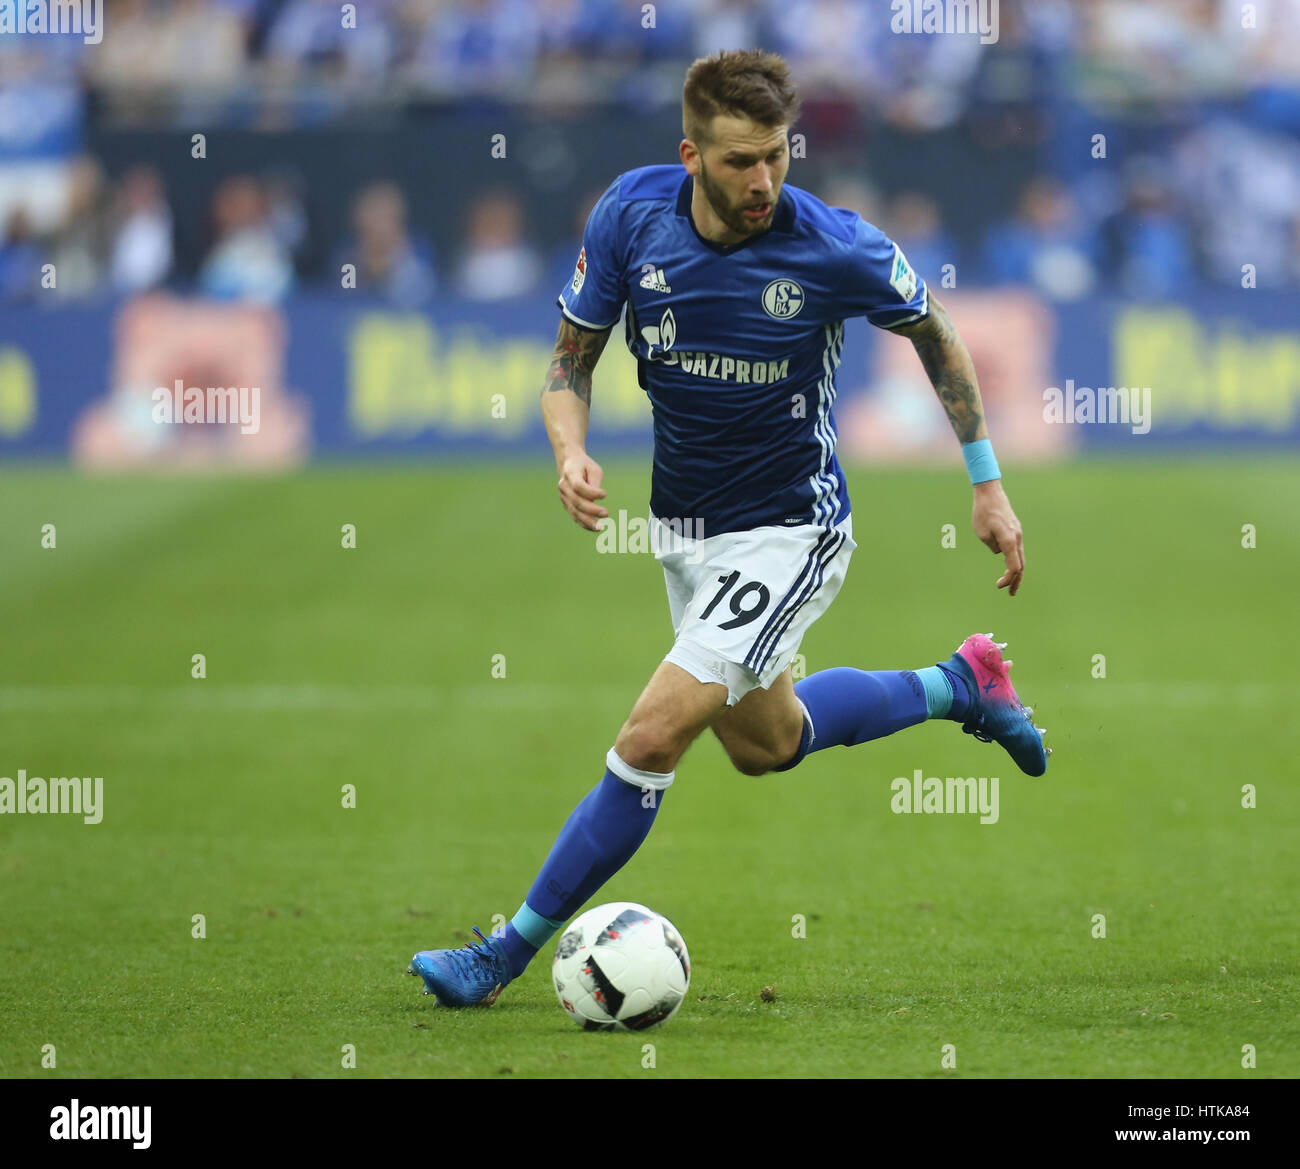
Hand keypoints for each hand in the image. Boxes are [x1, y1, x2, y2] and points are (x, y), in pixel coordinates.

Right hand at [556, 451, 608, 531]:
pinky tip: (595, 529)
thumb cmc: (585, 466)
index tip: (604, 494)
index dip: (591, 492)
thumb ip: (595, 482)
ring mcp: (563, 497)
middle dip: (592, 510)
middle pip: (577, 501)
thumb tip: (597, 498)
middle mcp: (564, 486)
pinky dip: (585, 524)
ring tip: (601, 527)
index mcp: (570, 474)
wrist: (569, 464)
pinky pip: (575, 516)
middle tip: (606, 514)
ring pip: (575, 512)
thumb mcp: (593, 469)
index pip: (578, 486)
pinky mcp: (567, 505)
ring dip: (588, 521)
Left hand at [971, 479, 1023, 595]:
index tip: (998, 585)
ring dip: (1016, 571)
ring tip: (1012, 584)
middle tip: (1011, 594)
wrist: (990, 493)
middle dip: (1016, 580)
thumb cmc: (983, 512)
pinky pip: (1017, 548)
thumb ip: (992, 546)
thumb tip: (1000, 552)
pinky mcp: (1015, 529)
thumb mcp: (982, 534)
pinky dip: (1015, 560)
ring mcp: (1017, 533)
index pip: (1014, 566)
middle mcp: (1017, 537)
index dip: (1009, 578)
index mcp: (1009, 540)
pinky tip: (1009, 566)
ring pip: (1020, 556)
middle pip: (1021, 564)